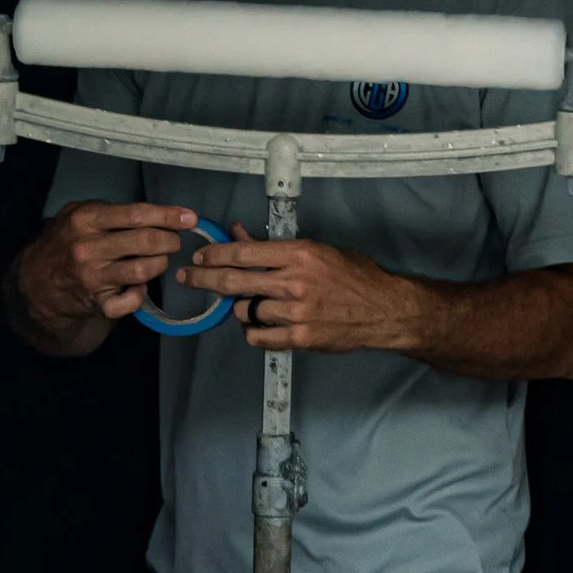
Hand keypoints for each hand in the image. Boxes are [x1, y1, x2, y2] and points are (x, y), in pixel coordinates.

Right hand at [16, 201, 198, 324]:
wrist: (36, 281)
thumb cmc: (64, 241)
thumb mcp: (77, 214)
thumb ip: (110, 211)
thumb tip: (155, 214)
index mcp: (86, 219)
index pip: (136, 214)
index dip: (168, 216)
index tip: (190, 218)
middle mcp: (89, 247)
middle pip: (146, 242)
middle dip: (170, 240)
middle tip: (175, 240)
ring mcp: (92, 276)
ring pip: (143, 271)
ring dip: (160, 264)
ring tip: (160, 259)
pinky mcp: (96, 302)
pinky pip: (130, 302)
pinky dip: (140, 295)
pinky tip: (139, 287)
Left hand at [183, 225, 421, 352]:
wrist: (384, 309)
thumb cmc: (353, 275)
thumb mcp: (317, 250)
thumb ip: (276, 246)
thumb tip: (239, 233)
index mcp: (298, 254)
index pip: (243, 253)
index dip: (214, 254)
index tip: (199, 256)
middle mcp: (293, 282)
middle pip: (233, 281)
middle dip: (203, 278)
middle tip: (188, 277)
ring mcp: (295, 313)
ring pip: (244, 311)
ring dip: (237, 307)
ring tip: (244, 303)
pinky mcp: (299, 338)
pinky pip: (259, 337)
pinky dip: (253, 331)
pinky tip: (259, 324)